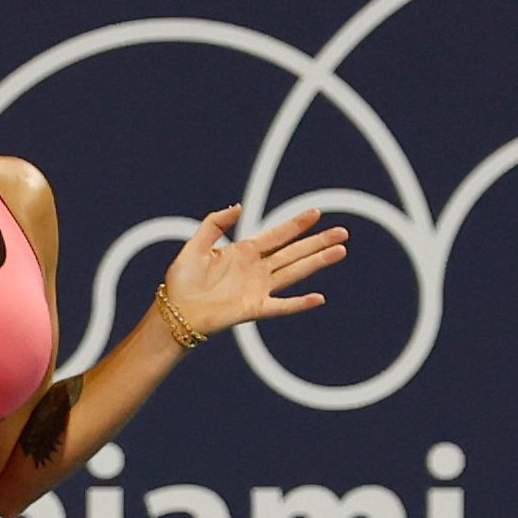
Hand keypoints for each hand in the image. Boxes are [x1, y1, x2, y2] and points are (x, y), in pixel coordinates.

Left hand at [163, 204, 347, 335]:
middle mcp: (256, 269)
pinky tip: (318, 298)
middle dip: (317, 242)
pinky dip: (298, 303)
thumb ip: (214, 224)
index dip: (296, 225)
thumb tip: (238, 207)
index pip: (277, 235)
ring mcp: (258, 288)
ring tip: (340, 251)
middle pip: (293, 252)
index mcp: (244, 252)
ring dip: (317, 262)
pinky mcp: (254, 308)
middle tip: (343, 232)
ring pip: (294, 272)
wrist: (174, 311)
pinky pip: (281, 305)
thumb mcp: (195, 246)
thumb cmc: (182, 281)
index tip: (316, 213)